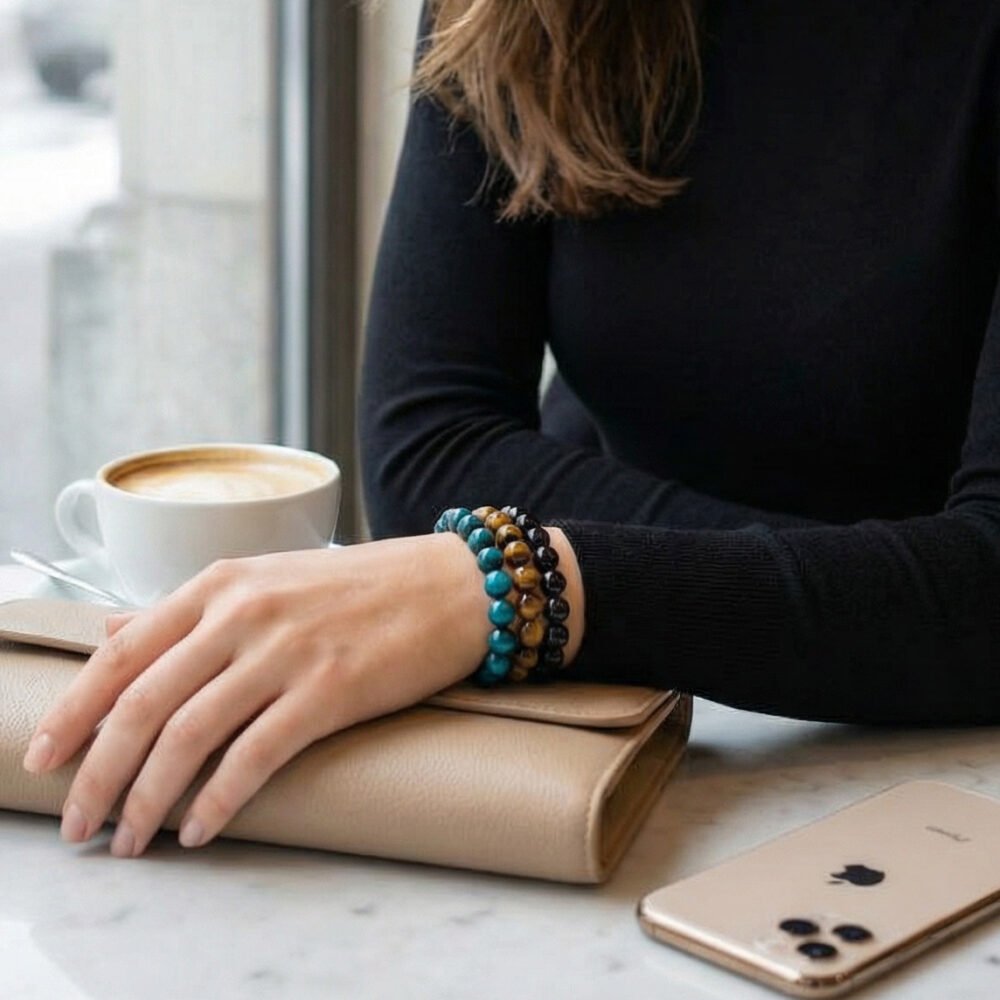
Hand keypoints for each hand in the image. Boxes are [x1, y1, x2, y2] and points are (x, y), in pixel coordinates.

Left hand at [19, 534, 504, 857]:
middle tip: (78, 823)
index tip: (45, 759)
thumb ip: (187, 609)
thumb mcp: (265, 579)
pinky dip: (217, 799)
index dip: (73, 712)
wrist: (452, 585)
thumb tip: (110, 632)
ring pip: (187, 735)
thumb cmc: (362, 586)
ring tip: (131, 839)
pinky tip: (199, 828)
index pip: (120, 653)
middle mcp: (243, 613)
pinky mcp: (330, 690)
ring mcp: (287, 651)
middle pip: (142, 703)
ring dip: (148, 799)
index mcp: (221, 584)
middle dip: (98, 774)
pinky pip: (254, 756)